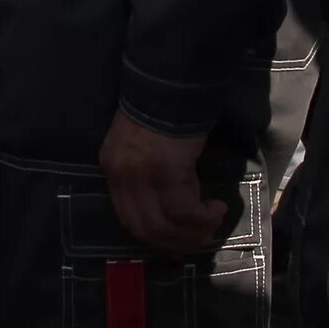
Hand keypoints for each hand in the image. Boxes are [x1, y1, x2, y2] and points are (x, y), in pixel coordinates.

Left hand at [97, 110, 228, 255]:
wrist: (170, 85)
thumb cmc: (161, 114)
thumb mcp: (140, 148)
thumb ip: (145, 178)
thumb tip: (169, 211)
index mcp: (111, 169)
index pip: (127, 219)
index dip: (154, 237)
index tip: (177, 241)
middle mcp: (121, 176)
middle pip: (144, 229)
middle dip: (175, 242)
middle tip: (199, 239)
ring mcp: (142, 176)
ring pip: (165, 226)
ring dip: (193, 232)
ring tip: (212, 222)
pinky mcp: (167, 172)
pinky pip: (184, 211)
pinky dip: (203, 217)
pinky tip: (217, 208)